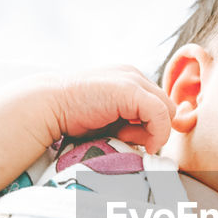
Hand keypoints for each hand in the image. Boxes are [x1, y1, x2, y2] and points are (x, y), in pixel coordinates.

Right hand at [49, 65, 176, 153]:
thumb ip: (132, 124)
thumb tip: (153, 140)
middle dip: (154, 128)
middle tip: (127, 138)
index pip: (159, 104)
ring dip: (153, 131)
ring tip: (124, 136)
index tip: (133, 139)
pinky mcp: (131, 89)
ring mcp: (133, 79)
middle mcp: (134, 75)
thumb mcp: (110, 119)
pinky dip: (158, 132)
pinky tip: (141, 143)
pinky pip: (162, 113)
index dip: (153, 126)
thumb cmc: (75, 117)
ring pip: (167, 109)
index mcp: (129, 79)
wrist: (49, 106)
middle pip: (167, 107)